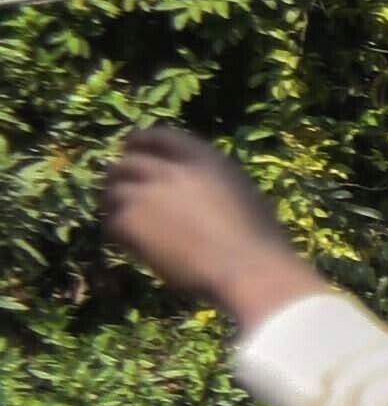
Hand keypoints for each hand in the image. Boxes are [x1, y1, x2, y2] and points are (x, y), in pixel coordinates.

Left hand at [99, 127, 323, 325]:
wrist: (246, 270)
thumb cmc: (258, 238)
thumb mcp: (242, 192)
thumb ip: (210, 179)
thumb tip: (190, 184)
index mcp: (203, 158)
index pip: (160, 136)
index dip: (142, 141)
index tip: (132, 147)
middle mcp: (169, 169)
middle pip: (127, 162)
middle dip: (122, 174)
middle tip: (122, 187)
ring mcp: (144, 194)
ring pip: (112, 192)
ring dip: (117, 204)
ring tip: (127, 219)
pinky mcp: (128, 221)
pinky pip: (112, 222)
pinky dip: (120, 233)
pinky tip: (135, 245)